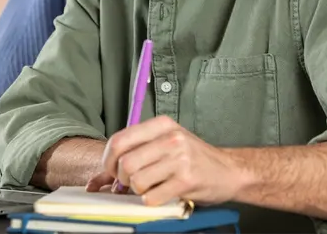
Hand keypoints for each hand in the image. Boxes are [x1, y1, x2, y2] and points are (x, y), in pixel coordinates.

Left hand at [85, 116, 247, 205]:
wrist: (231, 171)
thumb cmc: (192, 158)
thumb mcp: (162, 146)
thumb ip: (130, 157)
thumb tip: (95, 182)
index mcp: (161, 125)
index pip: (119, 140)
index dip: (108, 160)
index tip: (111, 171)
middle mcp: (170, 138)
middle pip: (125, 163)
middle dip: (122, 179)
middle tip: (130, 183)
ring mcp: (180, 159)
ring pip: (137, 181)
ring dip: (137, 191)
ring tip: (149, 188)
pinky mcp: (187, 181)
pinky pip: (153, 197)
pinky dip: (151, 201)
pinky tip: (161, 195)